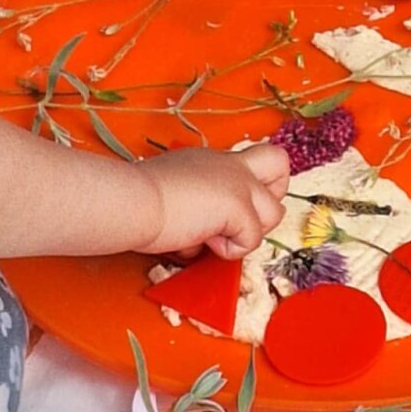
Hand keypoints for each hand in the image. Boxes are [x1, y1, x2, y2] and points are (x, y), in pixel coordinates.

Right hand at [135, 145, 289, 260]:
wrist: (130, 201)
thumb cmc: (138, 199)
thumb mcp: (173, 190)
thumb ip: (197, 203)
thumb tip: (203, 235)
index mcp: (213, 161)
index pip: (252, 162)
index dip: (251, 186)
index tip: (224, 206)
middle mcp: (230, 166)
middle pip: (280, 165)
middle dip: (272, 195)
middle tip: (242, 217)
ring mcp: (238, 184)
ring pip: (274, 213)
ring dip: (247, 233)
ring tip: (213, 235)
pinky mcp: (238, 206)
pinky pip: (251, 239)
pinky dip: (228, 250)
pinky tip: (201, 241)